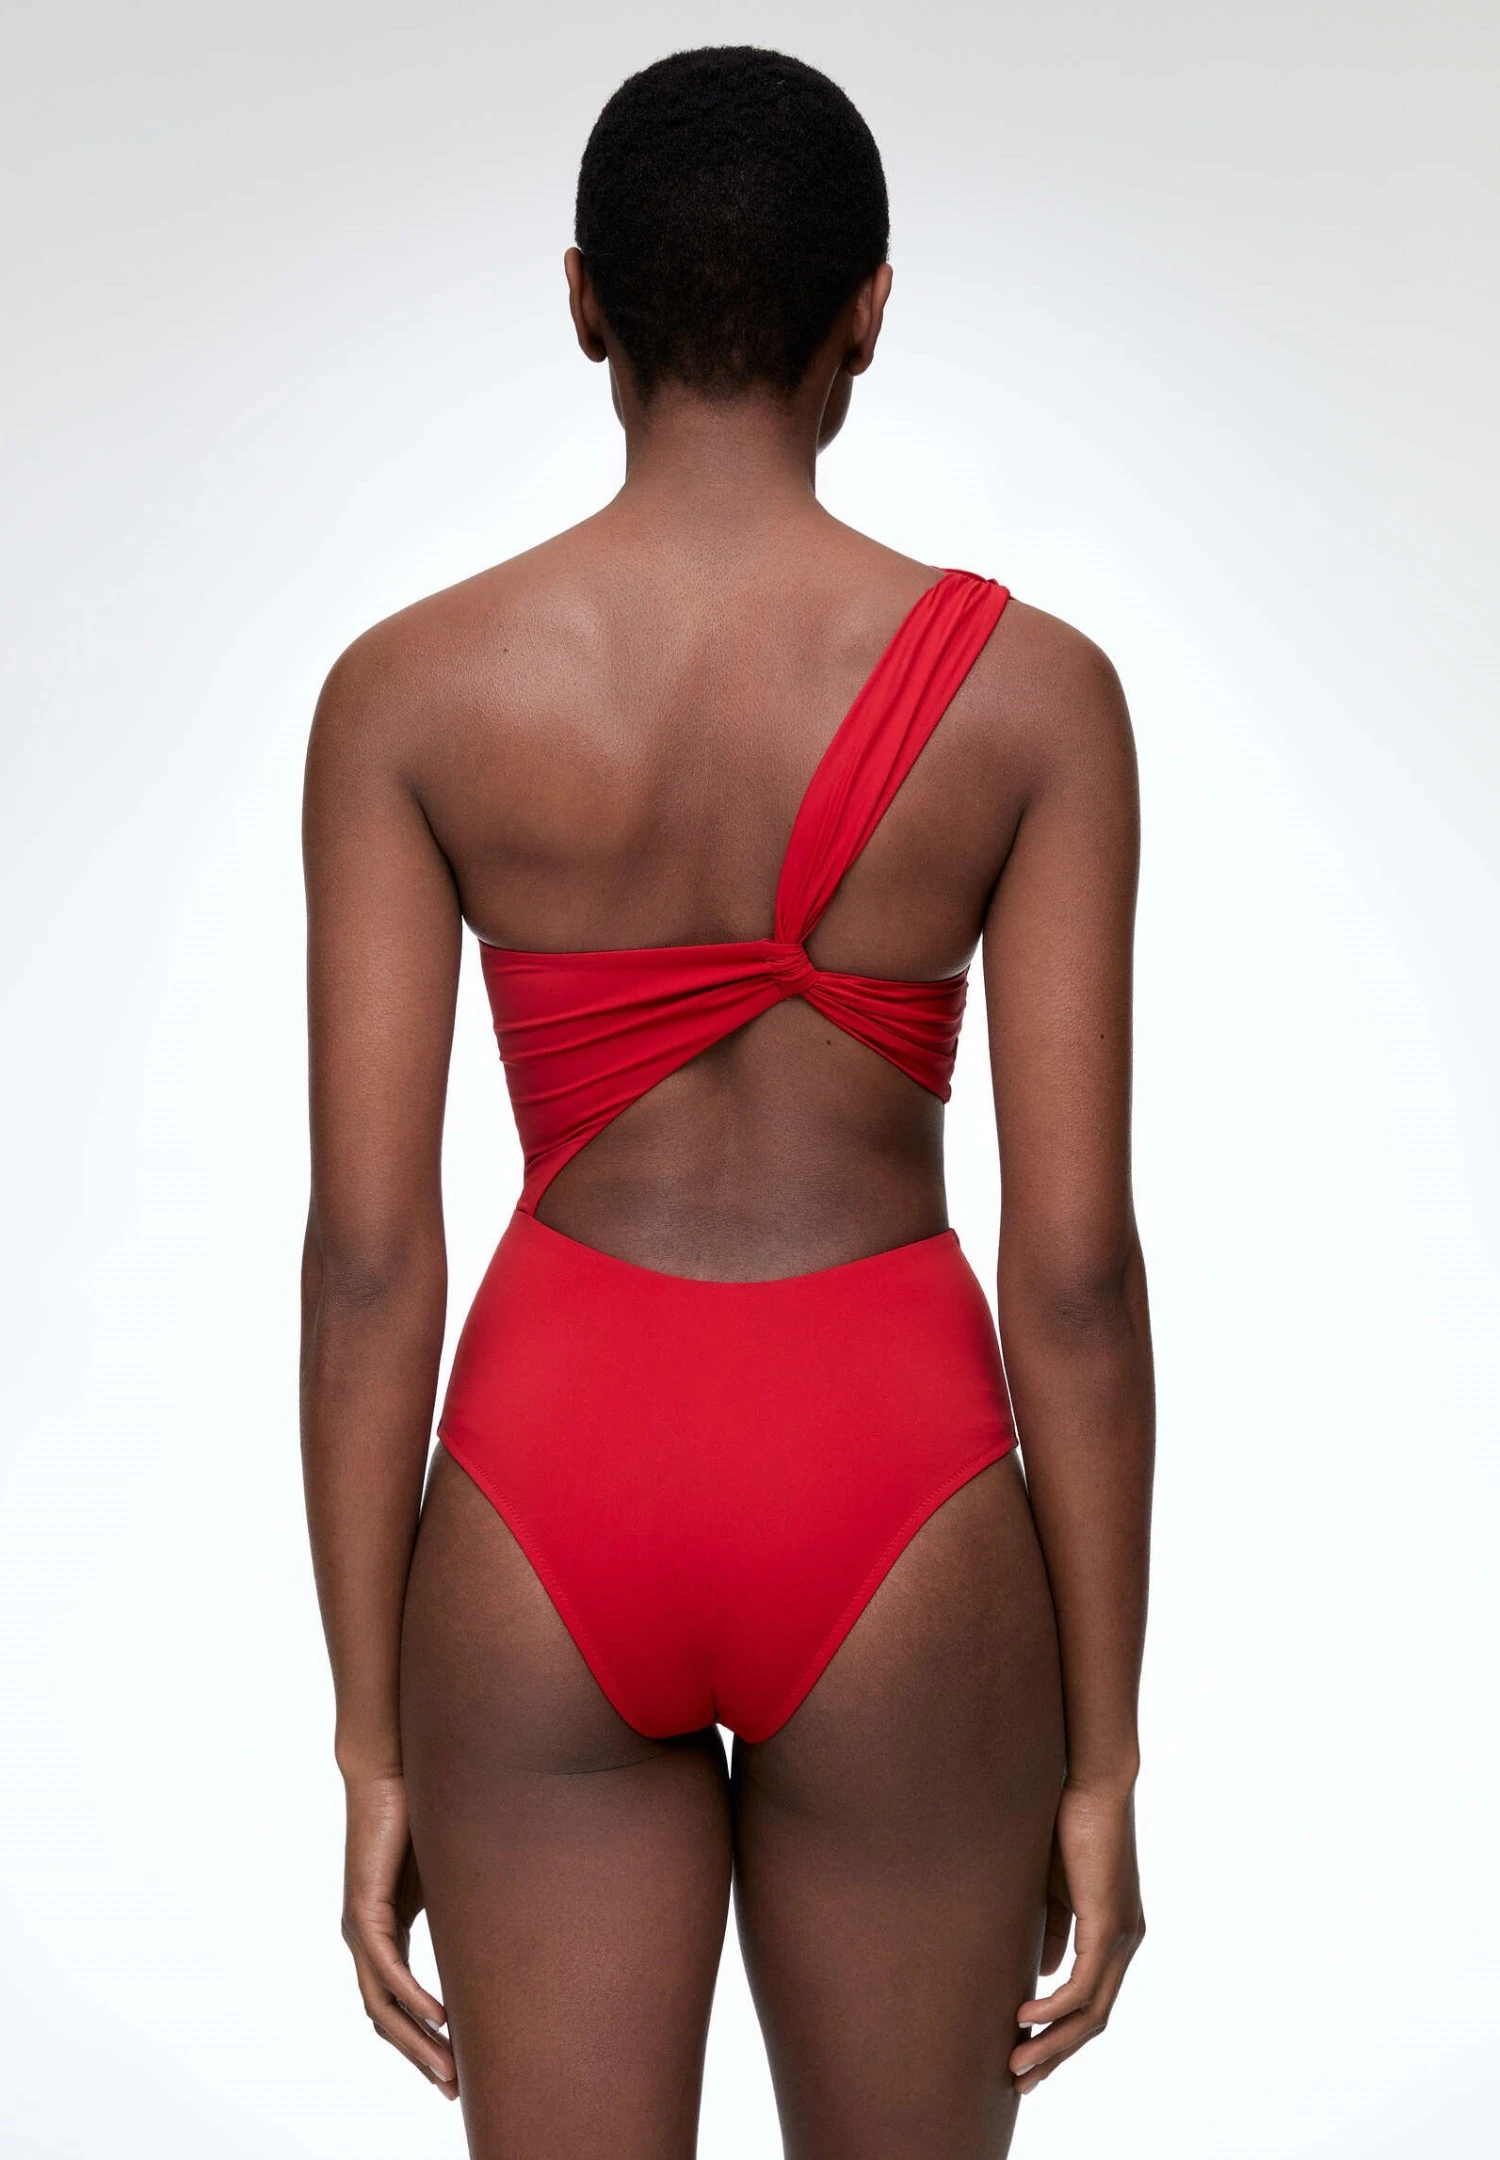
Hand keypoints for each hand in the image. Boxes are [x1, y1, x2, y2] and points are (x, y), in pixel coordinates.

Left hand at [341, 1769, 457, 2098]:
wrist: (390, 1770)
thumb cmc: (418, 1814)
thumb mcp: (446, 1877)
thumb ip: (459, 1908)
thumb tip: (498, 1931)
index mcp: (383, 1933)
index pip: (397, 2004)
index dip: (423, 2039)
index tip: (455, 2067)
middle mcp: (364, 1938)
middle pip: (387, 2018)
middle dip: (421, 2056)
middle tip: (452, 2089)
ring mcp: (359, 1928)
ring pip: (383, 2005)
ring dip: (417, 2041)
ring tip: (448, 2070)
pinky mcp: (363, 1910)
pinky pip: (386, 1970)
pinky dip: (413, 1999)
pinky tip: (440, 2018)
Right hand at [1011, 1778, 1144, 2093]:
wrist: (1095, 1781)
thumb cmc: (1072, 1825)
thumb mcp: (1056, 1890)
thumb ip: (1053, 1931)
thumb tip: (1044, 1975)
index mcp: (1115, 1936)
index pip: (1091, 2003)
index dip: (1060, 2035)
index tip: (1027, 2056)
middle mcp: (1126, 1943)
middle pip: (1094, 2020)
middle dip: (1056, 2055)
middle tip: (1022, 2081)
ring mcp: (1122, 1937)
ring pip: (1091, 2012)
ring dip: (1053, 2043)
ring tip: (1018, 2063)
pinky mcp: (1110, 1924)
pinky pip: (1084, 1984)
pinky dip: (1054, 2007)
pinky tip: (1025, 2016)